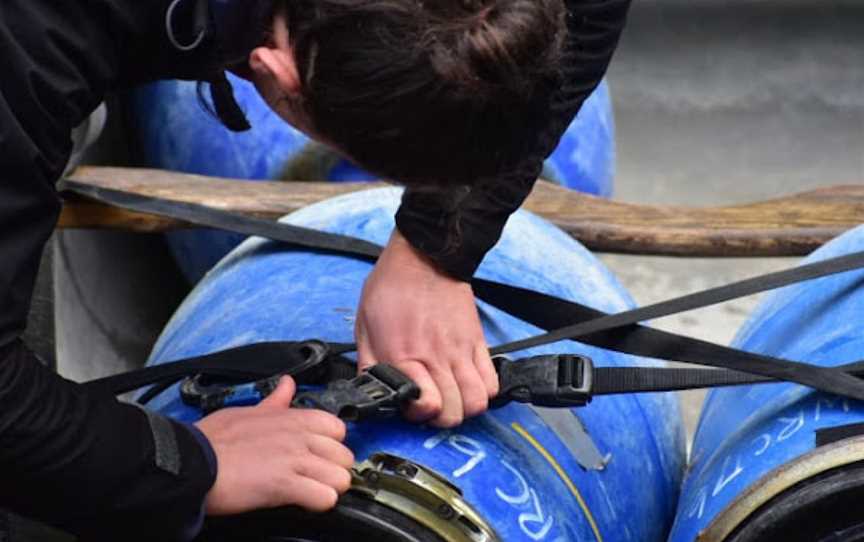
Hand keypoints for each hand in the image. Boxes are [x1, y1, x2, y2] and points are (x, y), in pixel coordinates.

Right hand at [195, 376, 353, 514]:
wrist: (191, 463)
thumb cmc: (213, 440)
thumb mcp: (248, 411)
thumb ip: (274, 401)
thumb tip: (287, 384)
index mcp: (292, 418)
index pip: (338, 428)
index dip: (331, 446)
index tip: (319, 456)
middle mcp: (299, 437)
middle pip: (345, 456)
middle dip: (333, 471)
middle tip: (314, 478)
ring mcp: (295, 460)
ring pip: (341, 478)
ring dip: (329, 489)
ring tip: (310, 492)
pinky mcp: (285, 485)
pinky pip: (325, 498)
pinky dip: (319, 504)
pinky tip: (304, 503)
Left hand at [355, 229, 498, 427]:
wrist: (424, 256)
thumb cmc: (390, 289)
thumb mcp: (364, 326)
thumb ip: (369, 365)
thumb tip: (372, 393)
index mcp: (404, 355)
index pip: (426, 406)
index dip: (418, 415)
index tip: (411, 406)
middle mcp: (436, 357)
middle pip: (455, 413)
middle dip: (441, 419)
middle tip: (431, 405)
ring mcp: (461, 351)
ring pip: (477, 402)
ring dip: (464, 408)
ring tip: (451, 398)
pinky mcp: (477, 342)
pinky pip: (492, 381)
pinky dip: (483, 391)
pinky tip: (467, 384)